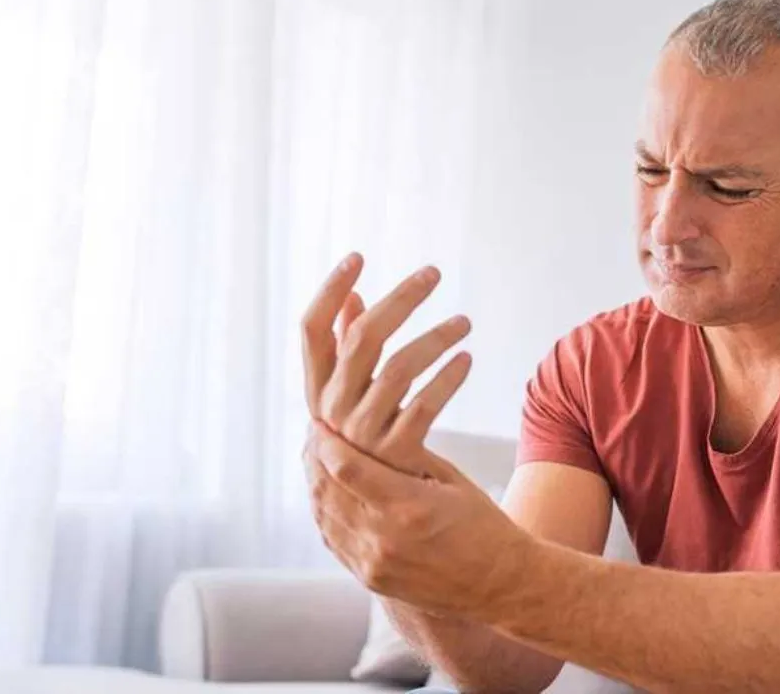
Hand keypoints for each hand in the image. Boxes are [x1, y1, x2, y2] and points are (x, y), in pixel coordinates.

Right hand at [300, 253, 471, 473]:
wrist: (389, 522)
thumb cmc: (374, 449)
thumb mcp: (357, 402)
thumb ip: (350, 351)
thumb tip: (355, 298)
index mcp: (320, 392)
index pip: (312, 332)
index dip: (329, 291)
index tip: (358, 257)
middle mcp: (333, 413)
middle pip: (361, 340)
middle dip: (398, 300)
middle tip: (433, 273)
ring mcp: (362, 438)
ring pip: (398, 368)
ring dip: (435, 337)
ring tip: (465, 322)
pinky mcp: (396, 458)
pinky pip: (424, 406)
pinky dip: (448, 378)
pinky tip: (467, 360)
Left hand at [303, 420, 533, 616]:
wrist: (498, 585)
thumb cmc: (483, 524)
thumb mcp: (452, 480)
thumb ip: (409, 456)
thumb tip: (373, 423)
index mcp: (410, 507)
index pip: (347, 468)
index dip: (326, 442)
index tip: (320, 422)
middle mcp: (385, 538)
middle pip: (327, 489)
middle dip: (314, 456)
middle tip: (313, 433)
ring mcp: (374, 563)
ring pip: (324, 515)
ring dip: (314, 483)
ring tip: (314, 458)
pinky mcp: (370, 579)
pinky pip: (333, 540)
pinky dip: (324, 512)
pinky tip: (326, 492)